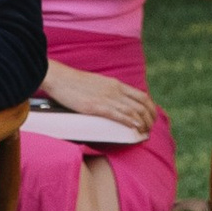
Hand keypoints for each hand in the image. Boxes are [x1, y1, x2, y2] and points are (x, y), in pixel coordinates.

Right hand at [40, 59, 155, 139]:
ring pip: (133, 111)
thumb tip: (115, 102)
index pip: (141, 95)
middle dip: (150, 118)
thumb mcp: (98, 84)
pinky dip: (130, 122)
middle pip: (142, 104)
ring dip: (142, 123)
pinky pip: (118, 115)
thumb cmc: (75, 83)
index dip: (150, 108)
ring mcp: (106, 98)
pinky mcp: (96, 107)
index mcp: (116, 84)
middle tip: (150, 128)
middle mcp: (115, 90)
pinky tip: (136, 128)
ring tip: (146, 132)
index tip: (152, 117)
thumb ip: (109, 91)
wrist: (60, 78)